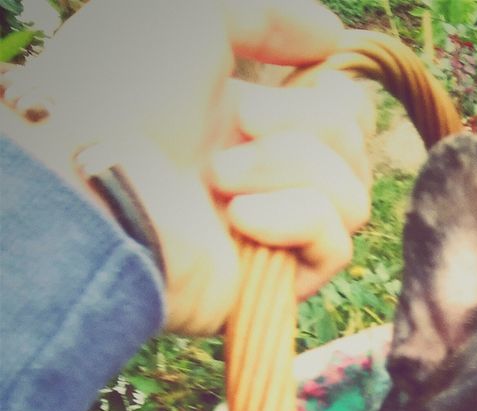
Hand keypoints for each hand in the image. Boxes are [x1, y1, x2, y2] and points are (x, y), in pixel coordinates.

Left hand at [5, 0, 373, 332]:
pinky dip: (295, 218)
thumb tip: (333, 37)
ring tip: (218, 177)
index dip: (331, 90)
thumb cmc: (122, 92)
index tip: (303, 72)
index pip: (340, 112)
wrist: (90, 178)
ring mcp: (270, 235)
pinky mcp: (274, 284)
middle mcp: (262, 179)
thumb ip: (269, 14)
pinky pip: (335, 246)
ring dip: (291, 167)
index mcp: (244, 122)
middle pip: (352, 148)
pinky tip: (239, 217)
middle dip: (303, 122)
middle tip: (236, 121)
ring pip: (350, 197)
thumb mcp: (194, 15)